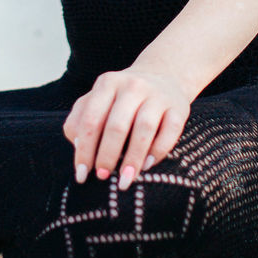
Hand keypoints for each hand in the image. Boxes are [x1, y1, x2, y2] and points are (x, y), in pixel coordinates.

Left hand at [61, 67, 191, 190]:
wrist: (161, 77)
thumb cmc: (120, 99)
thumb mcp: (97, 101)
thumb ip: (79, 120)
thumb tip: (78, 147)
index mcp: (107, 83)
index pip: (91, 119)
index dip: (85, 150)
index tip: (82, 174)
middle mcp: (132, 86)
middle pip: (117, 125)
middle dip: (107, 156)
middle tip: (102, 177)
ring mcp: (157, 95)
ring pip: (144, 129)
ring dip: (133, 158)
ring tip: (125, 180)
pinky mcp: (178, 107)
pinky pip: (170, 132)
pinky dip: (158, 151)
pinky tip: (148, 165)